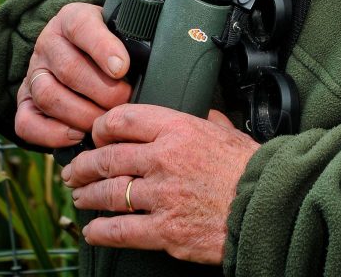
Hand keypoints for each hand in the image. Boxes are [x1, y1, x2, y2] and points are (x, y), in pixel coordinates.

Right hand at [15, 2, 131, 147]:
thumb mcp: (120, 28)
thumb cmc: (110, 42)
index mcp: (72, 18)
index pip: (82, 26)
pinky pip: (26, 122)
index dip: (102, 48)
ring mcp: (34, 72)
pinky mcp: (24, 101)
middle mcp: (48, 43)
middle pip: (69, 68)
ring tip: (104, 122)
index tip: (123, 67)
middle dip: (101, 91)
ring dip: (80, 114)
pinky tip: (77, 136)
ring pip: (48, 95)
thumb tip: (160, 57)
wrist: (78, 50)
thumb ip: (133, 37)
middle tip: (124, 101)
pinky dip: (51, 134)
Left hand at [61, 105, 260, 264]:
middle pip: (109, 157)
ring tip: (80, 197)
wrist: (266, 205)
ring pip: (109, 193)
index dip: (102, 127)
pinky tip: (92, 231)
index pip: (124, 120)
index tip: (95, 135)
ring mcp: (162, 196)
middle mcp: (164, 159)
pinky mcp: (165, 230)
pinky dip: (100, 232)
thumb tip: (194, 109)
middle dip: (84, 165)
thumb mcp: (225, 128)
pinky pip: (121, 230)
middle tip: (75, 170)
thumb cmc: (249, 167)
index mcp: (178, 129)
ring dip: (88, 196)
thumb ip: (202, 118)